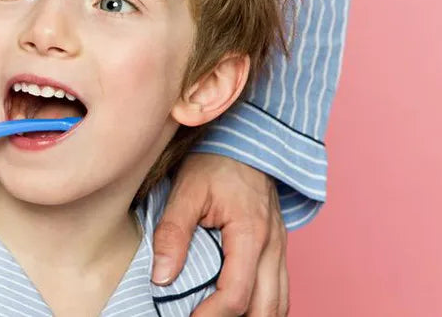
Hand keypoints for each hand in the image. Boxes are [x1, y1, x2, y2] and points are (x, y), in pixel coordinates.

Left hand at [152, 153, 287, 315]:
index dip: (211, 315)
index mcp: (250, 234)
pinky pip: (279, 290)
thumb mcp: (186, 191)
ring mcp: (280, 249)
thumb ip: (172, 233)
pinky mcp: (278, 249)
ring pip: (279, 304)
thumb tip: (161, 277)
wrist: (244, 141)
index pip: (237, 294)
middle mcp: (273, 247)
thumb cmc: (214, 162)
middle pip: (267, 309)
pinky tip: (240, 310)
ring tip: (218, 315)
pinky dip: (263, 307)